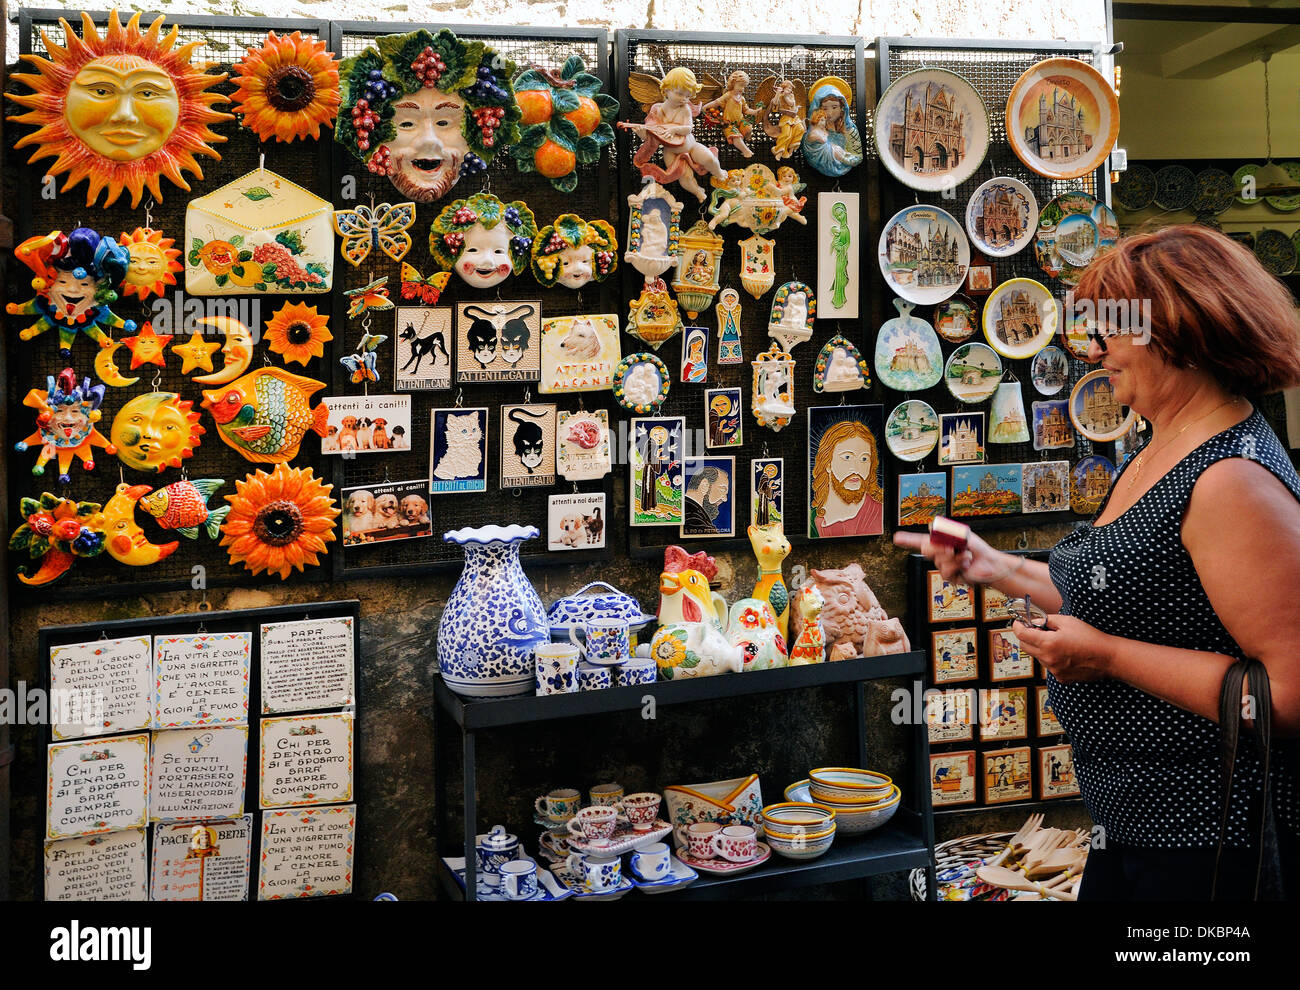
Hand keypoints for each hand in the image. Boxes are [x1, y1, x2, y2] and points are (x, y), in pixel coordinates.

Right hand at [893, 529, 1011, 585]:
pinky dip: (958, 565)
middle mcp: (939, 554)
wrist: (989, 564)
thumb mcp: (962, 536)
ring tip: (966, 556)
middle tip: (951, 548)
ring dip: (955, 557)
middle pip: (926, 549)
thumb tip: (930, 528)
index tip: (896, 538)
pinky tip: (966, 564)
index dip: (907, 539)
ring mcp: (943, 566)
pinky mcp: (949, 576)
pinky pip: (947, 570)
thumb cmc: (977, 548)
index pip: (920, 540)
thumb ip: (946, 532)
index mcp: (941, 543)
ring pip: (939, 560)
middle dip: (938, 547)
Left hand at [1012, 615, 1113, 682]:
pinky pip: (1049, 666)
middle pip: (1025, 647)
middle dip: (1027, 637)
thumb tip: (1035, 621)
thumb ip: (1047, 620)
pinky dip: (1051, 658)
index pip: (1021, 635)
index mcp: (1048, 643)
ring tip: (1058, 642)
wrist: (1108, 658)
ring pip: (1038, 656)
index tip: (1019, 623)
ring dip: (1041, 648)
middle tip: (1037, 630)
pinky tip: (1065, 653)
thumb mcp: (1068, 621)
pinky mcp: (1061, 677)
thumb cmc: (1091, 638)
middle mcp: (1048, 659)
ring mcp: (1054, 670)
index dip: (1018, 626)